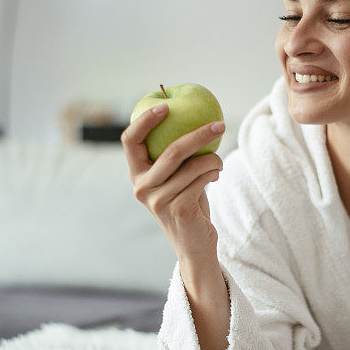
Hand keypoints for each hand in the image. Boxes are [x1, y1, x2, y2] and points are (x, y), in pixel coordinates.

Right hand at [122, 104, 225, 261]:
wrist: (194, 244)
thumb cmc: (187, 202)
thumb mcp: (176, 177)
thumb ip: (176, 155)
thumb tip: (194, 116)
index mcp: (136, 175)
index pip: (130, 140)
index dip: (144, 120)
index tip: (165, 106)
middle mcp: (142, 187)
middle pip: (171, 150)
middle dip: (199, 134)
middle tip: (219, 125)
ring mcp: (159, 200)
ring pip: (194, 165)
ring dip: (214, 160)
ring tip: (218, 163)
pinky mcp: (179, 209)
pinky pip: (202, 178)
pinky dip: (214, 173)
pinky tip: (216, 176)